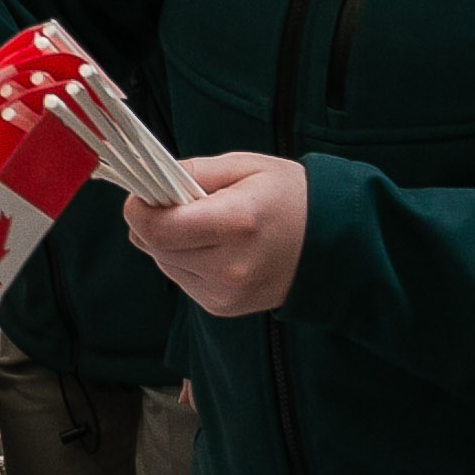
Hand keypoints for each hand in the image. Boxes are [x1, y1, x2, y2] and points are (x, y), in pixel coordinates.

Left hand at [122, 153, 309, 315]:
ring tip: (209, 226)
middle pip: (153, 245)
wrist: (335, 244)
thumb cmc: (290, 196)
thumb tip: (145, 178)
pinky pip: (181, 279)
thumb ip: (191, 171)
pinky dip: (187, 261)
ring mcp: (226, 294)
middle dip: (155, 220)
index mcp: (236, 224)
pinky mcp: (223, 308)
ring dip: (171, 242)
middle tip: (182, 203)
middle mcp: (229, 267)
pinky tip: (217, 248)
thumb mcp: (243, 166)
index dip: (139, 207)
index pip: (155, 227)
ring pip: (163, 262)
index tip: (148, 192)